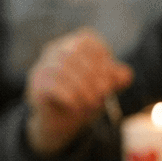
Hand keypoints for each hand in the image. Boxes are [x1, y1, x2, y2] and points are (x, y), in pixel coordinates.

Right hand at [24, 29, 132, 155]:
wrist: (63, 119)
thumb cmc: (88, 94)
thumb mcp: (107, 85)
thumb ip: (118, 78)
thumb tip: (125, 75)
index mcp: (75, 43)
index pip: (88, 41)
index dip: (103, 59)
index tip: (111, 79)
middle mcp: (56, 49)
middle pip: (74, 53)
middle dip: (94, 75)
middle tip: (104, 93)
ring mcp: (42, 66)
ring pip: (62, 69)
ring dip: (83, 88)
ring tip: (93, 103)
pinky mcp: (36, 84)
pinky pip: (51, 85)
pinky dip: (69, 96)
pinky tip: (77, 105)